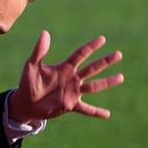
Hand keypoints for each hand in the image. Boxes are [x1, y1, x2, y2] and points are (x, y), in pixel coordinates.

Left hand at [8, 31, 124, 122]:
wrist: (26, 103)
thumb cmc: (28, 83)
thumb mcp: (31, 66)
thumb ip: (39, 51)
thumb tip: (45, 32)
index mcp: (64, 67)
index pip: (80, 54)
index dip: (91, 47)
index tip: (102, 39)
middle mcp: (72, 78)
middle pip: (92, 68)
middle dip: (105, 61)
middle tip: (119, 54)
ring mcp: (73, 92)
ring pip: (94, 86)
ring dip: (107, 82)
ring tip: (121, 77)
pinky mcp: (70, 105)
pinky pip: (86, 109)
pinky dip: (96, 112)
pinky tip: (108, 115)